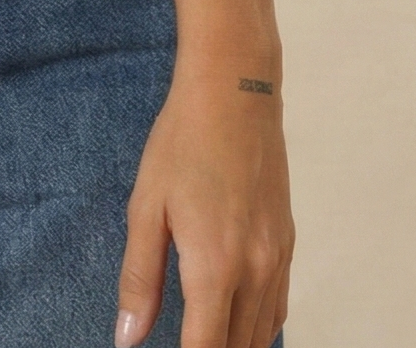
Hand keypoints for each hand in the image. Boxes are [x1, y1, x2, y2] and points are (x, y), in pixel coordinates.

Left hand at [115, 61, 293, 347]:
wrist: (236, 92)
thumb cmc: (183, 143)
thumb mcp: (146, 206)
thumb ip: (139, 278)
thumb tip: (127, 338)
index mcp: (215, 266)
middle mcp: (256, 272)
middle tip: (181, 342)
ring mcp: (278, 259)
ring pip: (262, 335)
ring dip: (234, 345)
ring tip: (201, 335)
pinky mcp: (288, 244)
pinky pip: (278, 308)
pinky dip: (257, 327)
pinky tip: (233, 319)